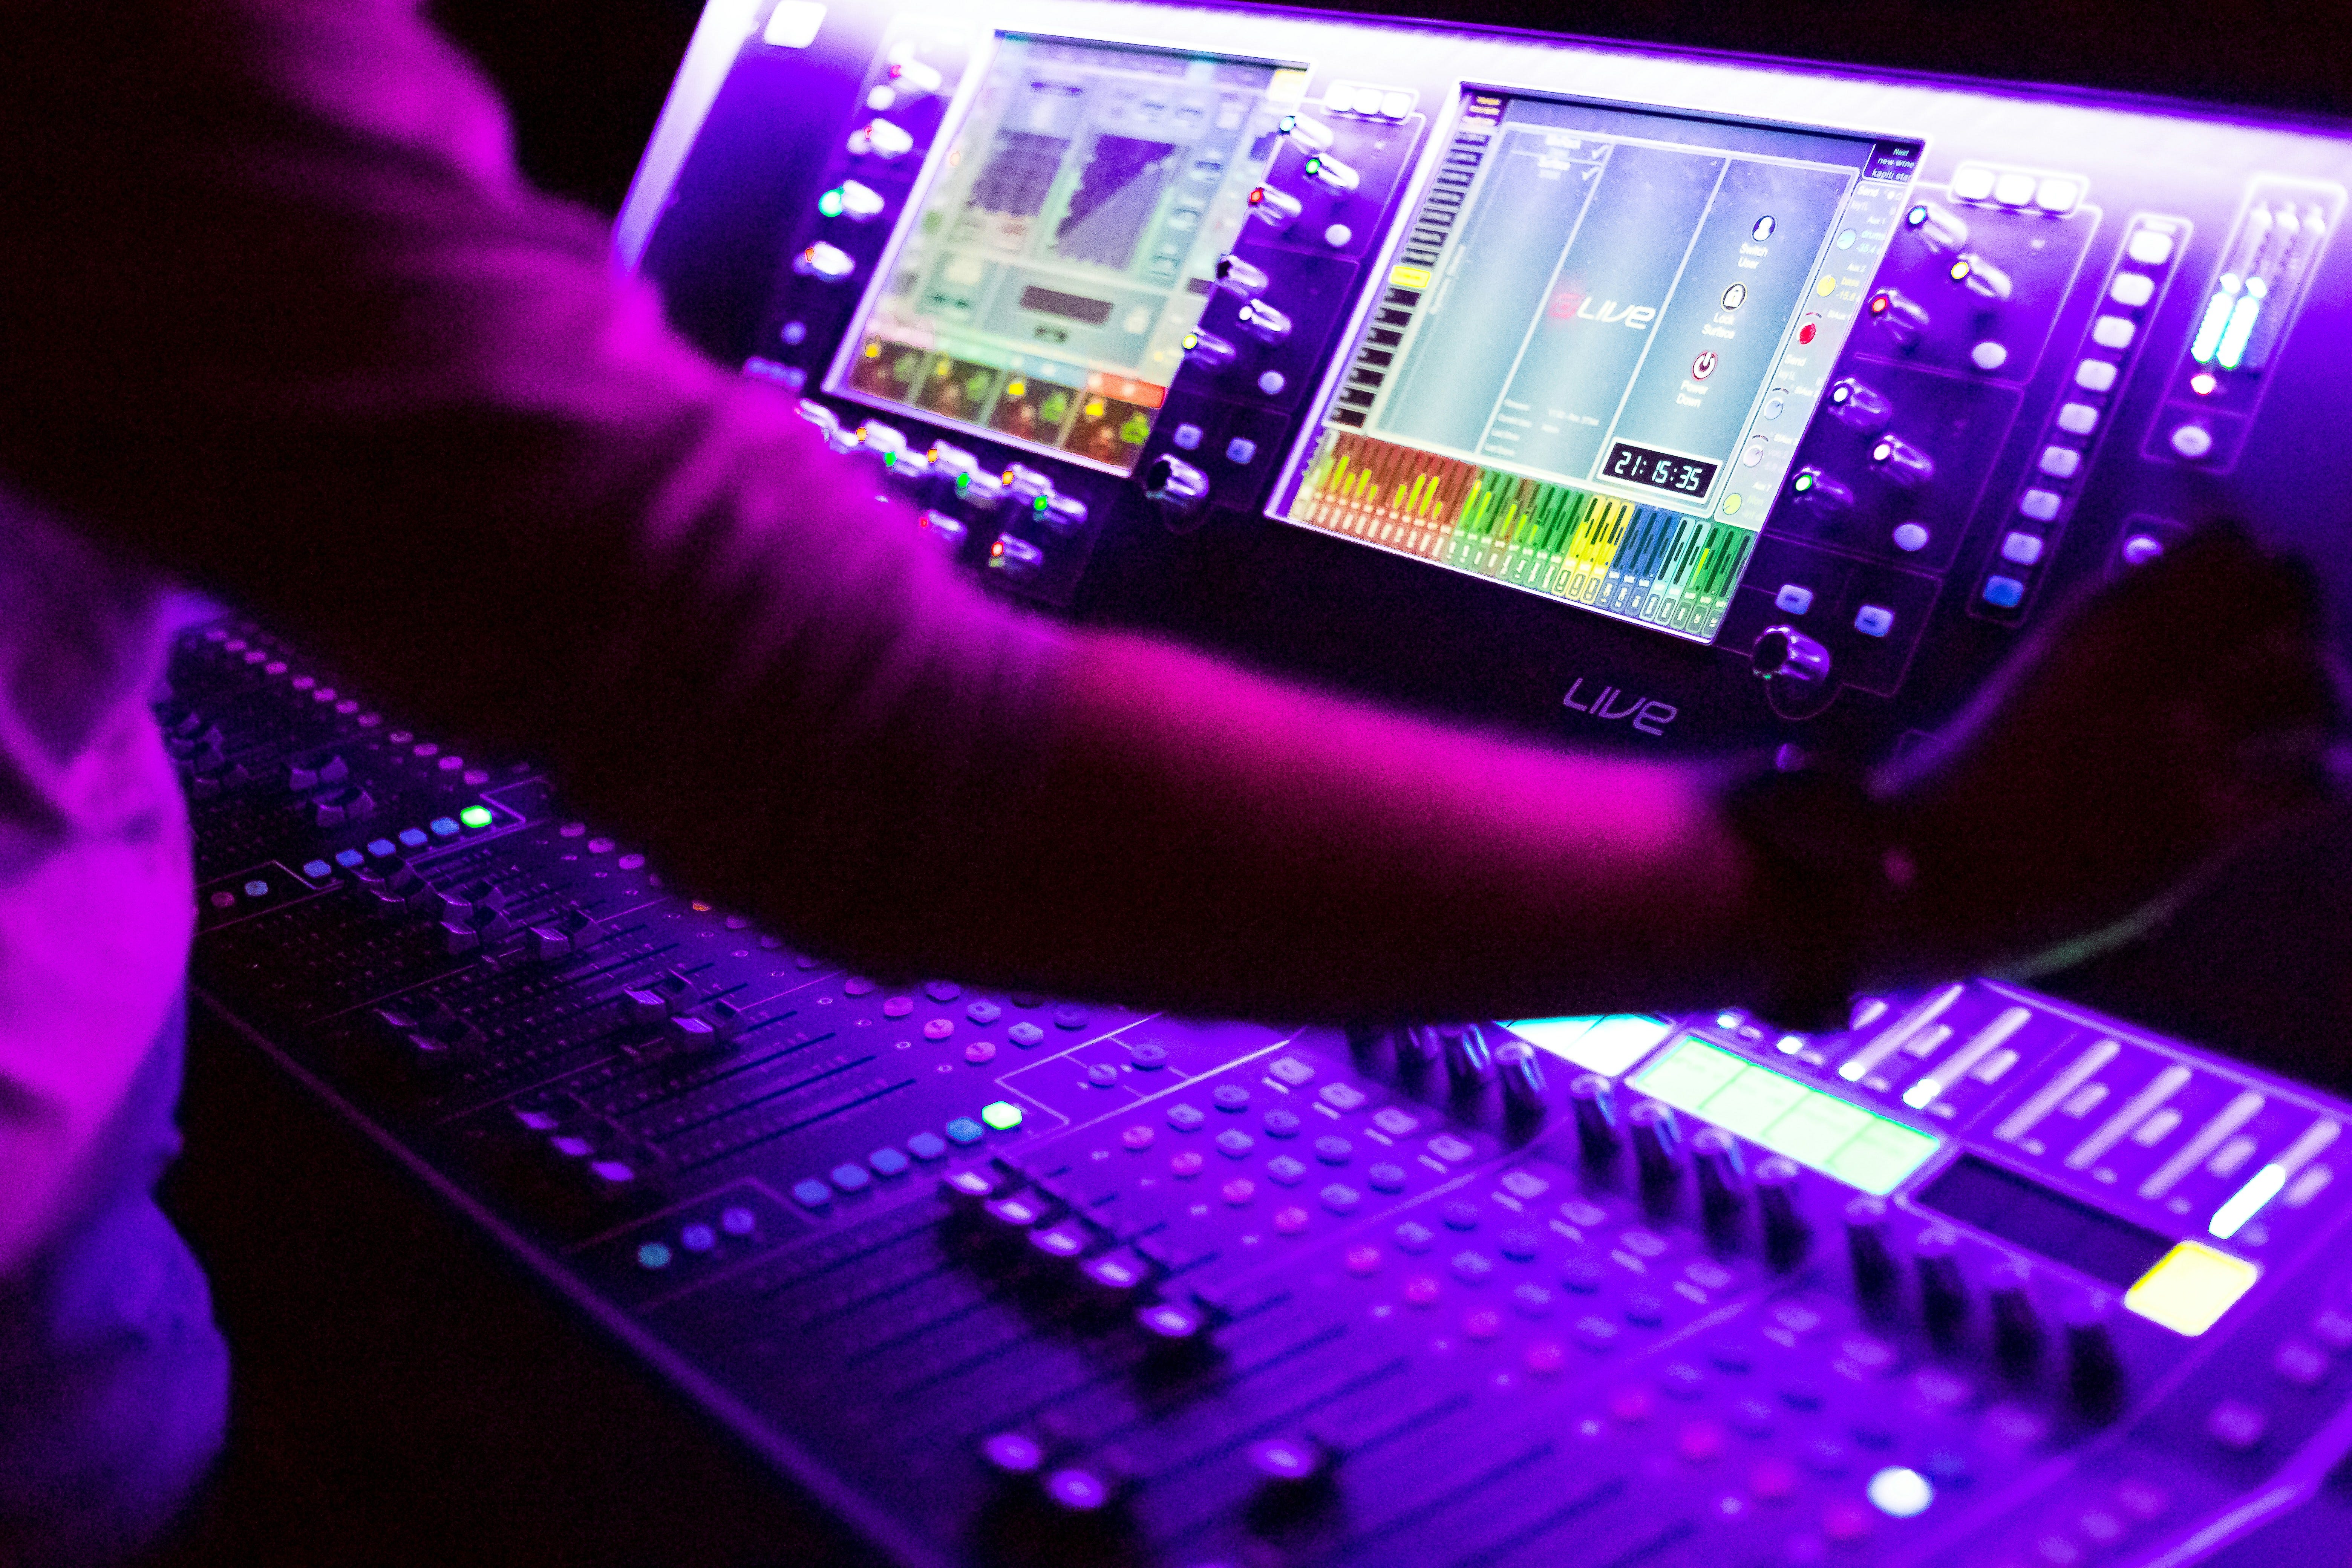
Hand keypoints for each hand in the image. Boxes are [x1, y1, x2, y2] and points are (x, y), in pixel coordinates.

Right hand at [1870, 524, 2342, 980]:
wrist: (1936, 873)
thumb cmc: (1968, 785)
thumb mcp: (2038, 678)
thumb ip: (2110, 646)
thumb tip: (2177, 618)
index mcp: (2100, 625)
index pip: (2227, 547)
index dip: (2250, 573)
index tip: (2241, 606)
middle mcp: (2149, 669)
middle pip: (2287, 594)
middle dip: (2298, 625)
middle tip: (2279, 664)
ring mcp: (2180, 747)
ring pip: (2313, 685)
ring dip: (2315, 708)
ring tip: (2294, 734)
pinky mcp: (2203, 826)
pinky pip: (2313, 784)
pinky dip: (2313, 787)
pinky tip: (2285, 798)